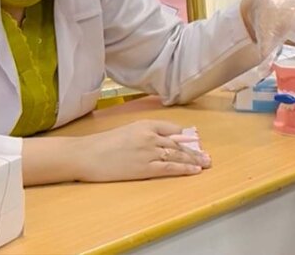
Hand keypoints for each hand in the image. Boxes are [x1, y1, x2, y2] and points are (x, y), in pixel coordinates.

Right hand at [71, 120, 210, 181]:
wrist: (86, 155)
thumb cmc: (102, 144)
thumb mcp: (126, 131)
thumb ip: (145, 134)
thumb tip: (162, 140)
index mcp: (145, 124)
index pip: (172, 129)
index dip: (185, 137)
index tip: (195, 141)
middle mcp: (150, 136)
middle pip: (178, 144)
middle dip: (195, 151)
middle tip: (207, 156)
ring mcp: (149, 152)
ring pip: (178, 155)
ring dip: (194, 160)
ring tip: (206, 163)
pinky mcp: (145, 168)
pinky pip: (170, 167)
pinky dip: (184, 169)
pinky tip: (194, 171)